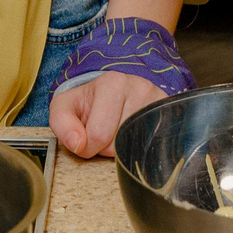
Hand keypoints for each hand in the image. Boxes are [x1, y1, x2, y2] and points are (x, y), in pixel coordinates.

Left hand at [49, 70, 166, 157]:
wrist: (113, 93)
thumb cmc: (88, 104)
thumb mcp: (65, 108)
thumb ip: (61, 124)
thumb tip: (78, 144)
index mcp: (113, 83)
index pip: (98, 135)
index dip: (88, 145)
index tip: (86, 134)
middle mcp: (141, 88)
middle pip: (119, 144)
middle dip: (106, 148)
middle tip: (105, 131)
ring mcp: (159, 102)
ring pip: (136, 149)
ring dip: (123, 149)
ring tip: (118, 131)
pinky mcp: (171, 115)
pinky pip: (155, 147)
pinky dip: (140, 149)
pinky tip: (133, 135)